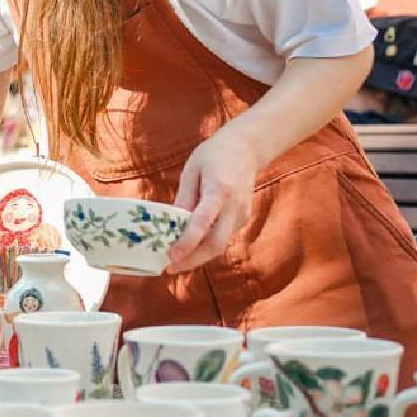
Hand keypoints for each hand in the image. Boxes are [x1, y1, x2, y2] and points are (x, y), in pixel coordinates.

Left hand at [165, 125, 264, 273]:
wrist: (247, 148)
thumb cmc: (214, 155)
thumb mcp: (191, 170)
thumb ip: (184, 198)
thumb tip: (172, 225)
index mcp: (219, 190)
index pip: (202, 223)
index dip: (187, 243)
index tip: (170, 256)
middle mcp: (234, 206)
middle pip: (215, 244)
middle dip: (192, 260)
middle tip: (170, 268)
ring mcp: (242, 214)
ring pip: (220, 245)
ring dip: (198, 256)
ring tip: (175, 260)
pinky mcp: (244, 218)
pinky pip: (223, 237)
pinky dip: (207, 245)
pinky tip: (191, 246)